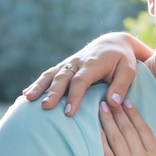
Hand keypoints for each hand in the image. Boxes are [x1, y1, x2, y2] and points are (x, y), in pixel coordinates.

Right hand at [22, 32, 152, 115]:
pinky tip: (26, 94)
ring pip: (52, 74)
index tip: (69, 112)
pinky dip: (38, 83)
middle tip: (45, 107)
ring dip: (39, 86)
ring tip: (27, 99)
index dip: (74, 96)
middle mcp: (78, 62)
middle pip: (62, 77)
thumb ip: (121, 85)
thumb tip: (113, 104)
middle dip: (53, 92)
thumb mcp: (129, 70)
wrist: (113, 43)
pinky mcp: (65, 66)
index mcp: (93, 63)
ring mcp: (69, 63)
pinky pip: (49, 74)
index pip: (81, 80)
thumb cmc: (123, 59)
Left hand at [100, 100, 155, 155]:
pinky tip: (94, 132)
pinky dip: (100, 142)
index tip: (127, 103)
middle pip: (128, 130)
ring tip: (99, 108)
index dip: (134, 115)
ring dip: (107, 122)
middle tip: (108, 98)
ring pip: (116, 140)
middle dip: (118, 112)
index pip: (144, 130)